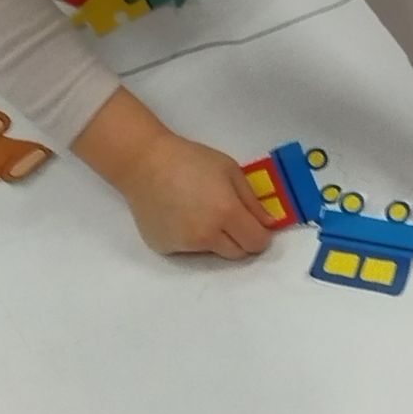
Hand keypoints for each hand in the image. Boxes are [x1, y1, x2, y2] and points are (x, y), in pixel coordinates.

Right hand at [72, 92, 275, 259]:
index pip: (257, 243)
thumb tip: (268, 224)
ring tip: (199, 211)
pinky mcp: (165, 248)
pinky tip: (179, 215)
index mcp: (226, 213)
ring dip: (215, 238)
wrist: (143, 162)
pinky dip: (190, 238)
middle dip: (241, 239)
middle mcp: (207, 236)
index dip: (260, 234)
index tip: (254, 223)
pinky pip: (189, 249)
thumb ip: (252, 201)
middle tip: (228, 217)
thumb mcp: (230, 170)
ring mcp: (184, 245)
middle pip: (238, 254)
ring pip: (213, 252)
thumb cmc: (190, 160)